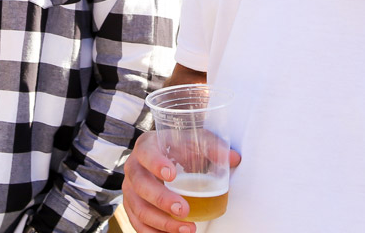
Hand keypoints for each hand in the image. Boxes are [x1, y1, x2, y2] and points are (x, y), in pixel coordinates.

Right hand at [122, 131, 240, 232]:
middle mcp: (134, 167)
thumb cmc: (176, 147)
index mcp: (146, 146)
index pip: (146, 154)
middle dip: (162, 200)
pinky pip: (138, 224)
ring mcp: (130, 189)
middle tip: (184, 209)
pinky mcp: (132, 206)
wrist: (160, 153)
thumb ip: (212, 147)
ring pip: (139, 209)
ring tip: (188, 229)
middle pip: (141, 186)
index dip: (156, 164)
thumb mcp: (193, 139)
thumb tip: (234, 159)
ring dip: (162, 223)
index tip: (171, 174)